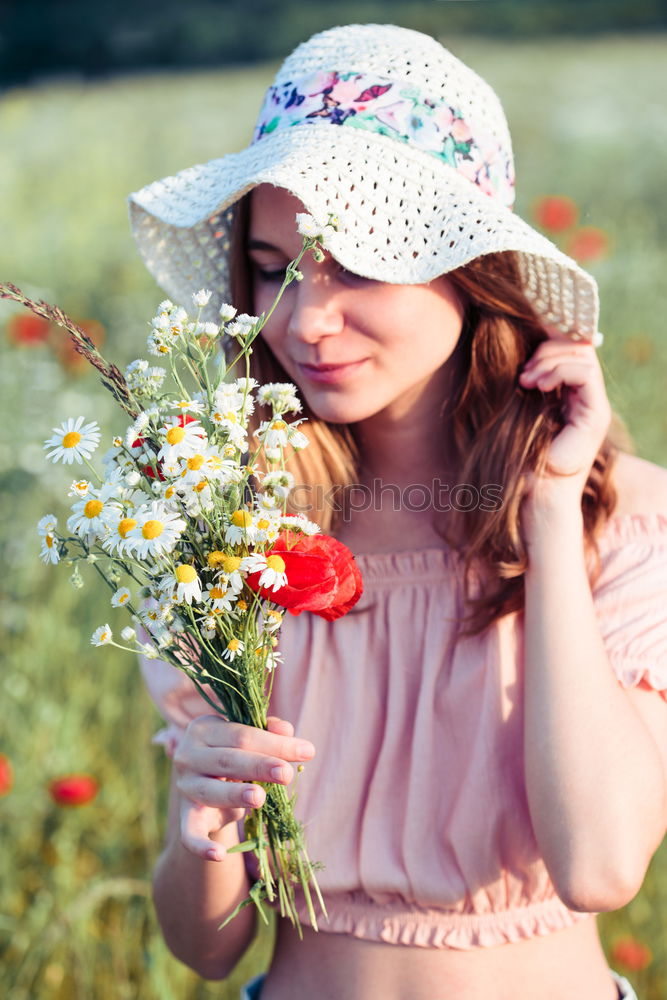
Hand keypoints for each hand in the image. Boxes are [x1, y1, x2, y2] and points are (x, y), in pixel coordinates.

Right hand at [173, 714, 314, 859]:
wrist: (205, 785)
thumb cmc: (234, 754)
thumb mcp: (248, 739)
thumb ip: (267, 732)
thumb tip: (286, 729)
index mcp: (204, 728)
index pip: (242, 734)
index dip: (274, 743)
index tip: (307, 751)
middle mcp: (188, 755)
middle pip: (228, 760)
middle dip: (260, 766)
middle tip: (286, 773)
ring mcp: (185, 787)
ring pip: (211, 791)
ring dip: (235, 795)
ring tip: (260, 797)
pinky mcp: (185, 817)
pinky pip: (189, 834)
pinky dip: (201, 846)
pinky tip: (219, 855)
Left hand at [518, 337, 611, 510]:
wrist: (535, 494)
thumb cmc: (520, 459)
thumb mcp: (518, 413)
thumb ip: (524, 386)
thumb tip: (512, 358)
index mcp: (571, 396)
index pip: (570, 351)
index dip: (548, 343)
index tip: (521, 354)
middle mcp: (587, 399)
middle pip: (579, 348)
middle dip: (547, 349)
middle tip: (522, 371)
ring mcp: (594, 407)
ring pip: (583, 356)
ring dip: (550, 360)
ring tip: (525, 380)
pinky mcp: (596, 416)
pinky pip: (586, 374)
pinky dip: (560, 372)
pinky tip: (539, 386)